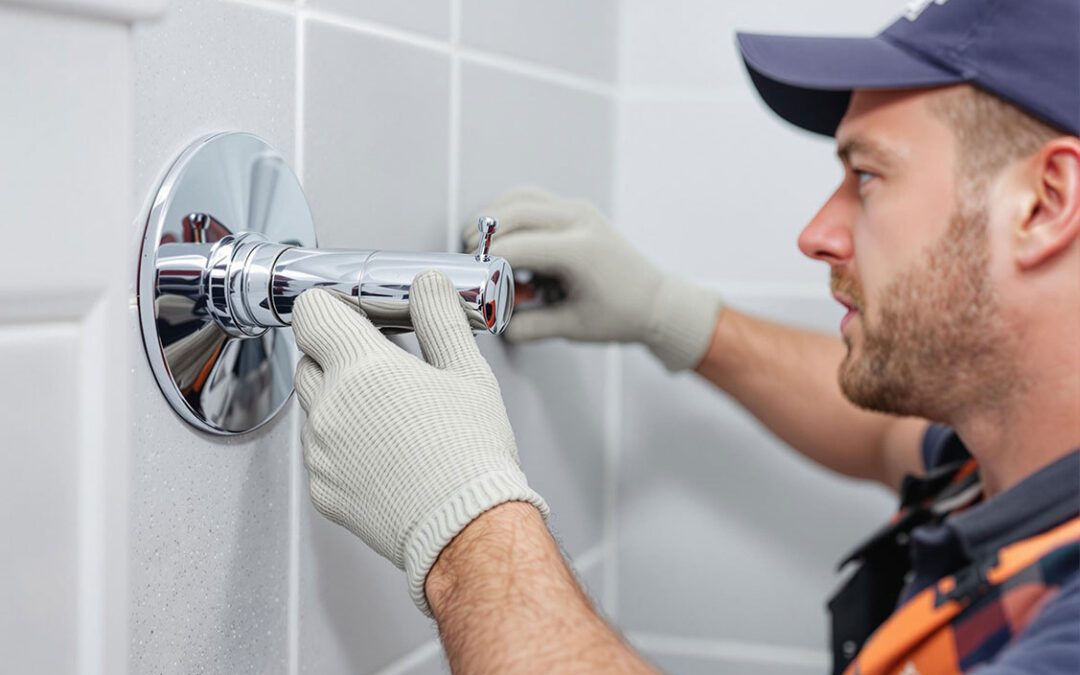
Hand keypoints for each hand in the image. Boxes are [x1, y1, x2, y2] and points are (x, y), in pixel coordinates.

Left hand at [291, 270, 547, 615]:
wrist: (468, 529)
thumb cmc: (472, 456)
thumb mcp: (468, 372)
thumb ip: (440, 319)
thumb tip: (428, 285)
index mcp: (362, 369)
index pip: (311, 313)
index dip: (331, 308)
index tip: (352, 315)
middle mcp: (330, 409)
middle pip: (309, 359)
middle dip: (338, 355)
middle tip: (383, 366)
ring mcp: (321, 454)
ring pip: (315, 409)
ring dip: (341, 403)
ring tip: (393, 418)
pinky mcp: (323, 491)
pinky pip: (321, 455)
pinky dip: (344, 448)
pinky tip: (386, 455)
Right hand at [464, 186, 722, 370]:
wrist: (655, 300)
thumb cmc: (620, 315)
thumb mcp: (571, 327)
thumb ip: (528, 326)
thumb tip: (492, 323)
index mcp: (579, 251)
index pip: (516, 247)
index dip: (485, 262)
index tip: (471, 279)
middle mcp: (578, 220)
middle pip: (512, 213)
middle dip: (481, 235)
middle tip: (468, 260)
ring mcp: (578, 209)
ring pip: (519, 198)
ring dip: (493, 218)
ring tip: (479, 246)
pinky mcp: (575, 209)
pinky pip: (532, 198)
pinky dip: (509, 211)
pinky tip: (501, 235)